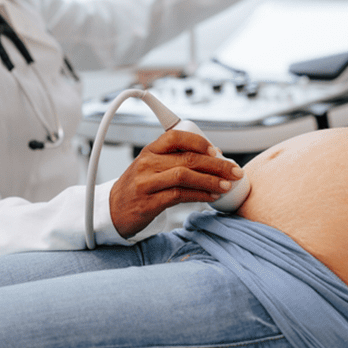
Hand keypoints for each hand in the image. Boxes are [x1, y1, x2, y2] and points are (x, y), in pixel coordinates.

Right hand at [109, 130, 243, 237]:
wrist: (113, 210)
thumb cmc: (139, 187)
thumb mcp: (152, 167)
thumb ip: (178, 159)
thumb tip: (215, 155)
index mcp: (150, 150)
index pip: (176, 137)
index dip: (199, 142)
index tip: (217, 152)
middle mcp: (147, 163)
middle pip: (187, 158)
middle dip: (217, 165)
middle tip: (235, 171)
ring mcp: (146, 183)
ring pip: (184, 176)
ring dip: (211, 180)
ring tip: (227, 185)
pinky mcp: (148, 202)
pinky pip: (179, 196)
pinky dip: (199, 195)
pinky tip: (211, 196)